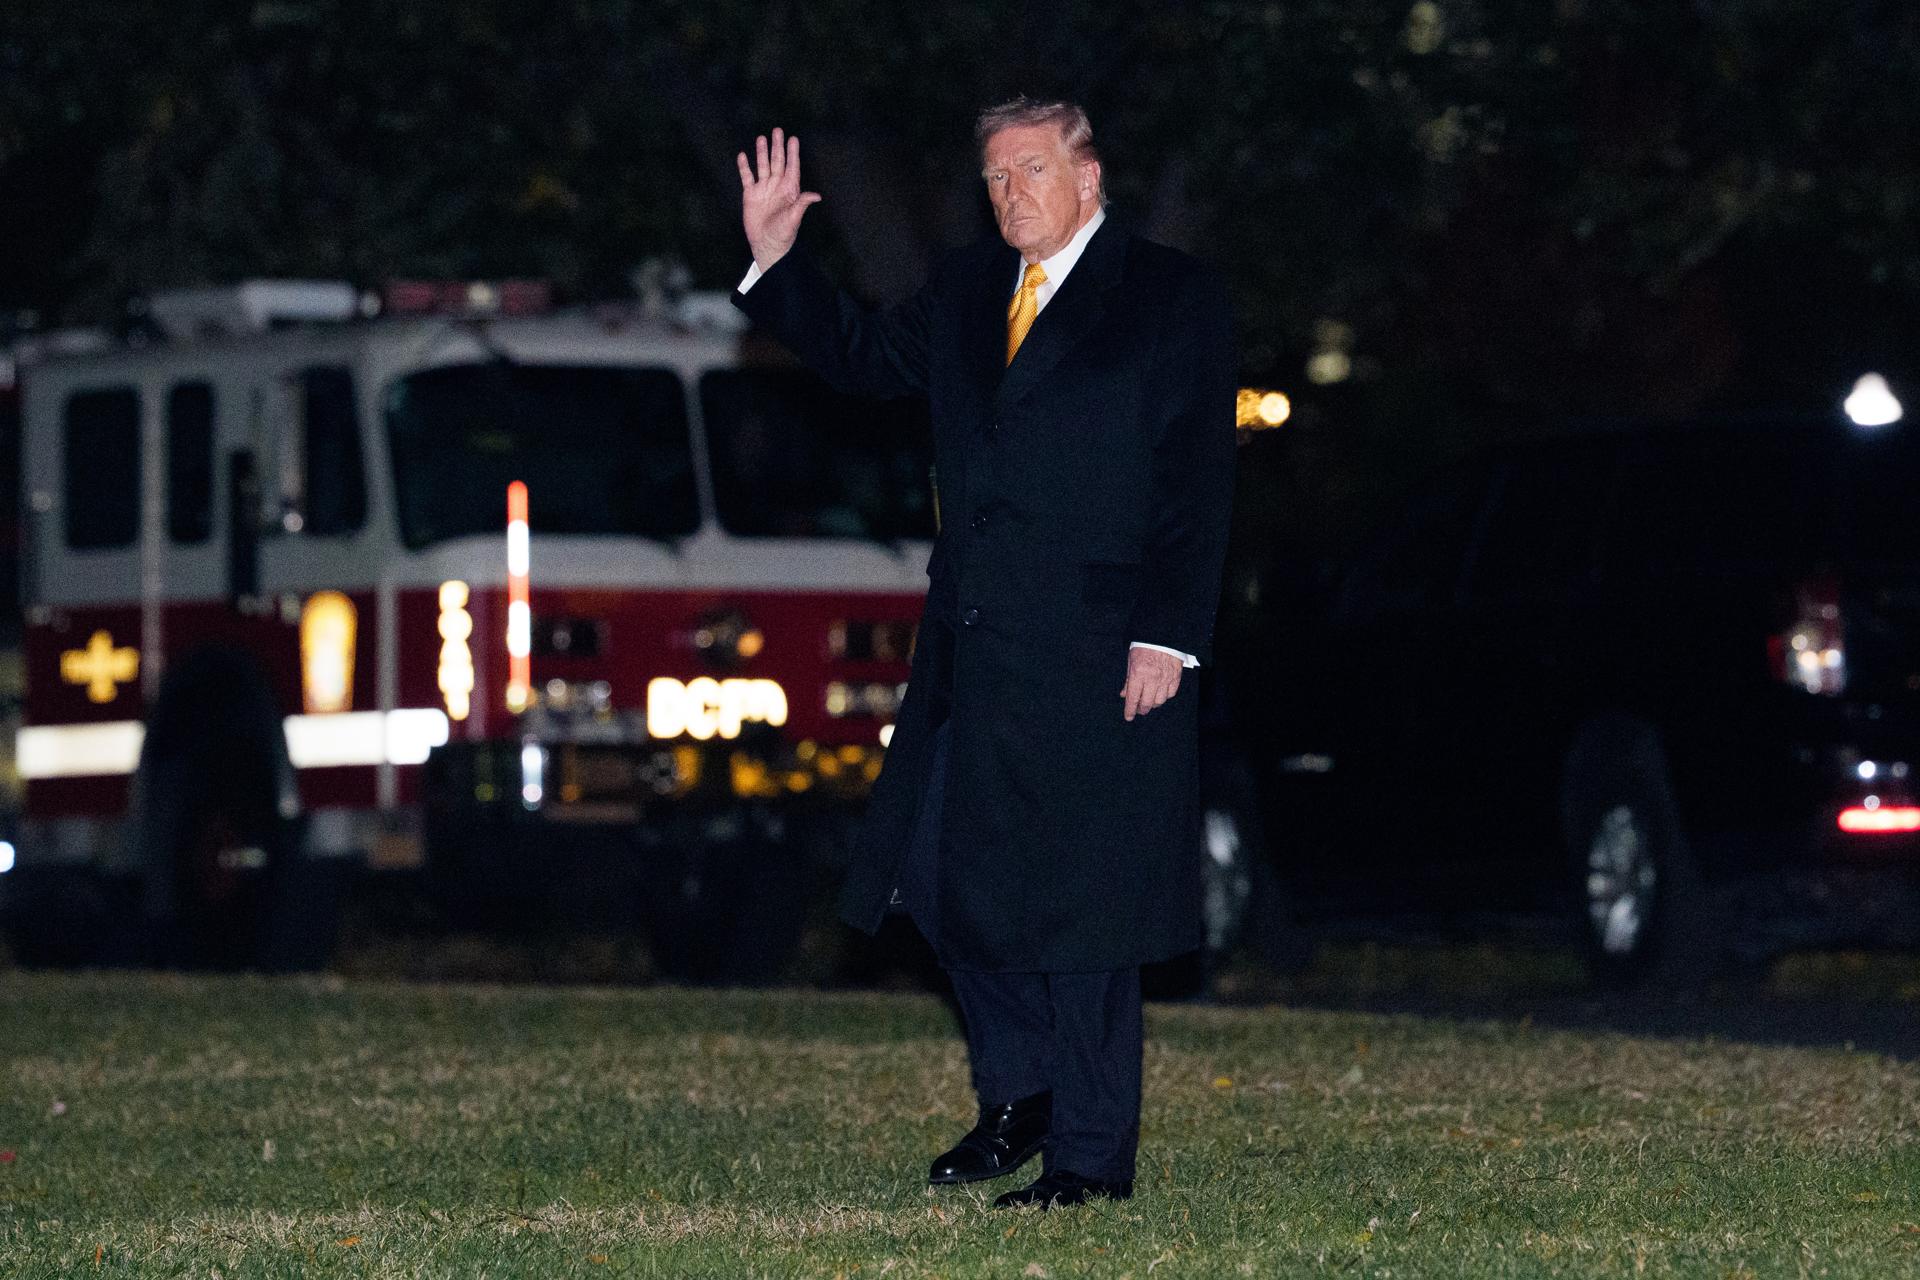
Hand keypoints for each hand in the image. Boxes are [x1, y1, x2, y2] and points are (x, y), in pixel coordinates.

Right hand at [736, 126, 821, 272]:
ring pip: (762, 166)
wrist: (766, 244)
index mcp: (789, 190)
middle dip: (777, 147)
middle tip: (777, 130)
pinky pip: (747, 177)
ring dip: (762, 152)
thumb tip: (816, 196)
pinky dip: (744, 167)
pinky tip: (743, 155)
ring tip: (761, 138)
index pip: (791, 167)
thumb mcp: (794, 219)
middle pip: (777, 162)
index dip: (792, 153)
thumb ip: (802, 204)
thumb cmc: (783, 234)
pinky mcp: (750, 195)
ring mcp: (763, 189)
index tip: (793, 139)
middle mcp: (777, 186)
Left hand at [1121, 646, 1182, 720]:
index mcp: (1138, 674)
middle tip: (1138, 710)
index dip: (1130, 710)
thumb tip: (1124, 694)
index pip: (1133, 698)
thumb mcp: (1131, 661)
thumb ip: (1128, 680)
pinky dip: (1165, 696)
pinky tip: (1160, 693)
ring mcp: (1165, 679)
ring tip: (1149, 701)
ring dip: (1153, 704)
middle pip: (1146, 703)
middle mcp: (1152, 679)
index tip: (1128, 717)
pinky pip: (1171, 694)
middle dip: (1141, 710)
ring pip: (1159, 701)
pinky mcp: (1176, 677)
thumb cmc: (1144, 646)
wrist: (1163, 635)